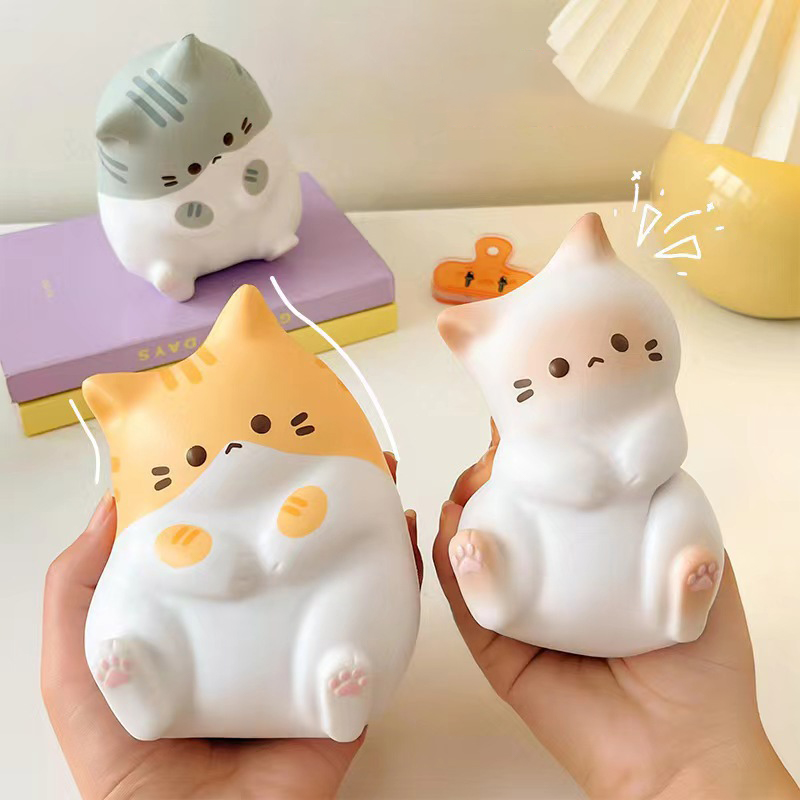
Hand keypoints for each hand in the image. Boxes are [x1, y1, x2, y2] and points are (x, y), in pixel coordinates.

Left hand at [42, 453, 419, 799]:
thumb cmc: (124, 763)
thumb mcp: (77, 668)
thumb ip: (78, 590)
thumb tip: (109, 505)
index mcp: (213, 615)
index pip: (243, 539)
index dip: (260, 491)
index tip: (275, 440)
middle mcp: (265, 628)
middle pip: (305, 552)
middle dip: (332, 499)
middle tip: (350, 451)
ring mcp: (308, 655)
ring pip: (351, 582)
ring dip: (375, 531)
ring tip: (385, 483)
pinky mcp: (344, 688)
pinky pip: (381, 633)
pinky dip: (403, 588)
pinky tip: (408, 546)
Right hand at [433, 422, 798, 799]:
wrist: (684, 749)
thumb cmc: (701, 665)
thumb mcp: (702, 569)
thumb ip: (677, 514)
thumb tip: (638, 461)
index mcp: (592, 552)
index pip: (554, 492)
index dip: (534, 453)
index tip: (527, 418)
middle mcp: (551, 574)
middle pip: (505, 510)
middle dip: (490, 473)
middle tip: (495, 456)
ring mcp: (520, 608)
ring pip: (475, 548)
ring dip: (464, 507)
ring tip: (471, 484)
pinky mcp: (496, 647)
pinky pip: (467, 600)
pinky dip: (452, 563)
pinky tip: (456, 533)